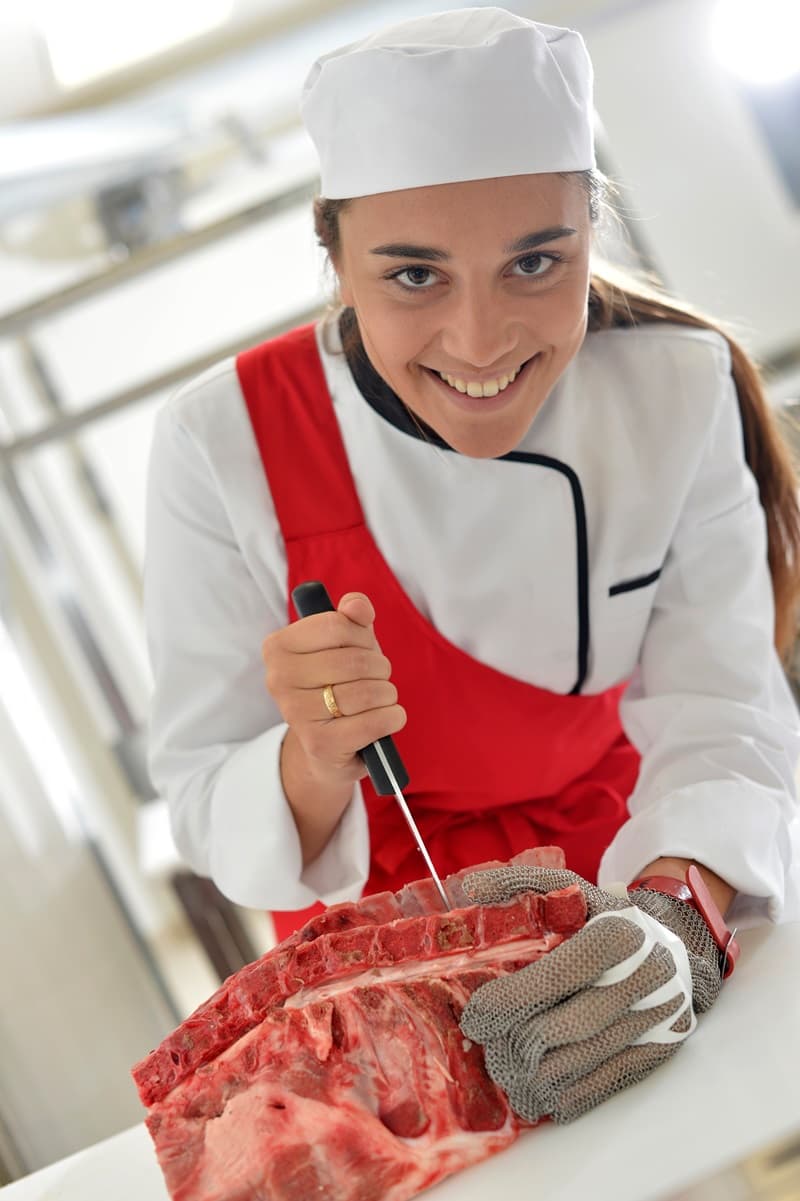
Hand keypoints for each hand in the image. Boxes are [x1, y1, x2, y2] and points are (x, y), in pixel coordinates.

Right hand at [262, 591, 406, 789]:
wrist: (327, 745)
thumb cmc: (338, 684)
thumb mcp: (345, 644)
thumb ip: (352, 617)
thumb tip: (356, 605)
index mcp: (278, 647)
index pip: (335, 625)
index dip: (362, 636)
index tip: (363, 647)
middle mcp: (278, 679)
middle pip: (354, 661)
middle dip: (379, 667)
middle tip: (377, 677)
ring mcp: (296, 714)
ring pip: (366, 692)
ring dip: (387, 694)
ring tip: (380, 698)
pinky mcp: (319, 744)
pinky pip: (374, 722)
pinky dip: (392, 717)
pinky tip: (388, 718)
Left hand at [459, 866, 722, 1124]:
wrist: (675, 942)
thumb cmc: (607, 917)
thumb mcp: (572, 890)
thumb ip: (522, 885)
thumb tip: (471, 887)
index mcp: (618, 933)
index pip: (558, 976)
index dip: (511, 1000)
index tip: (477, 1017)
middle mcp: (645, 974)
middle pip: (571, 1025)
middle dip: (521, 1043)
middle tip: (489, 1050)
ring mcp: (658, 1015)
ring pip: (587, 1059)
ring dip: (540, 1075)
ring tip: (508, 1072)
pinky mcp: (662, 1047)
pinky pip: (610, 1081)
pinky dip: (572, 1094)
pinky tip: (542, 1095)